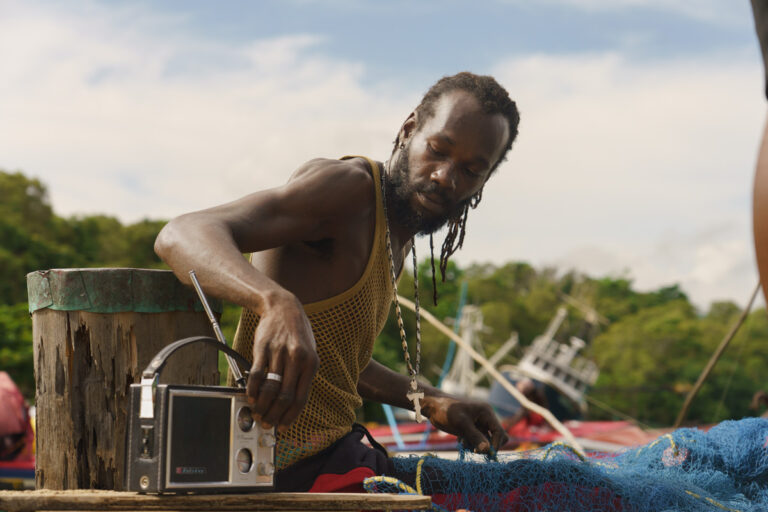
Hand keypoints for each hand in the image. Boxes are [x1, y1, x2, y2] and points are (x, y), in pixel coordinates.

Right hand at [246, 292, 318, 431]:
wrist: (283, 307)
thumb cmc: (297, 333)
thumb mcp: (310, 352)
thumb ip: (304, 375)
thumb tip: (294, 403)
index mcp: (311, 363)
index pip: (301, 398)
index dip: (291, 416)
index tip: (283, 426)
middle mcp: (297, 359)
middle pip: (285, 397)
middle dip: (275, 415)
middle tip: (267, 423)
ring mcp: (279, 353)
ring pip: (270, 388)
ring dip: (262, 405)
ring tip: (258, 412)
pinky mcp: (262, 348)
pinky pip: (256, 374)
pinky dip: (252, 389)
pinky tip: (250, 396)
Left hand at [422, 395, 507, 452]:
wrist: (432, 405)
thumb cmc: (446, 411)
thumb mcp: (460, 424)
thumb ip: (475, 437)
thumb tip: (487, 450)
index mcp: (486, 413)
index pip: (499, 432)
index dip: (495, 445)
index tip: (485, 454)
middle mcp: (485, 417)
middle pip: (496, 437)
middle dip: (487, 445)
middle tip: (474, 450)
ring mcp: (478, 422)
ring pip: (486, 440)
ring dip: (477, 445)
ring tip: (464, 443)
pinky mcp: (471, 427)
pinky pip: (477, 439)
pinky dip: (471, 443)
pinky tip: (461, 441)